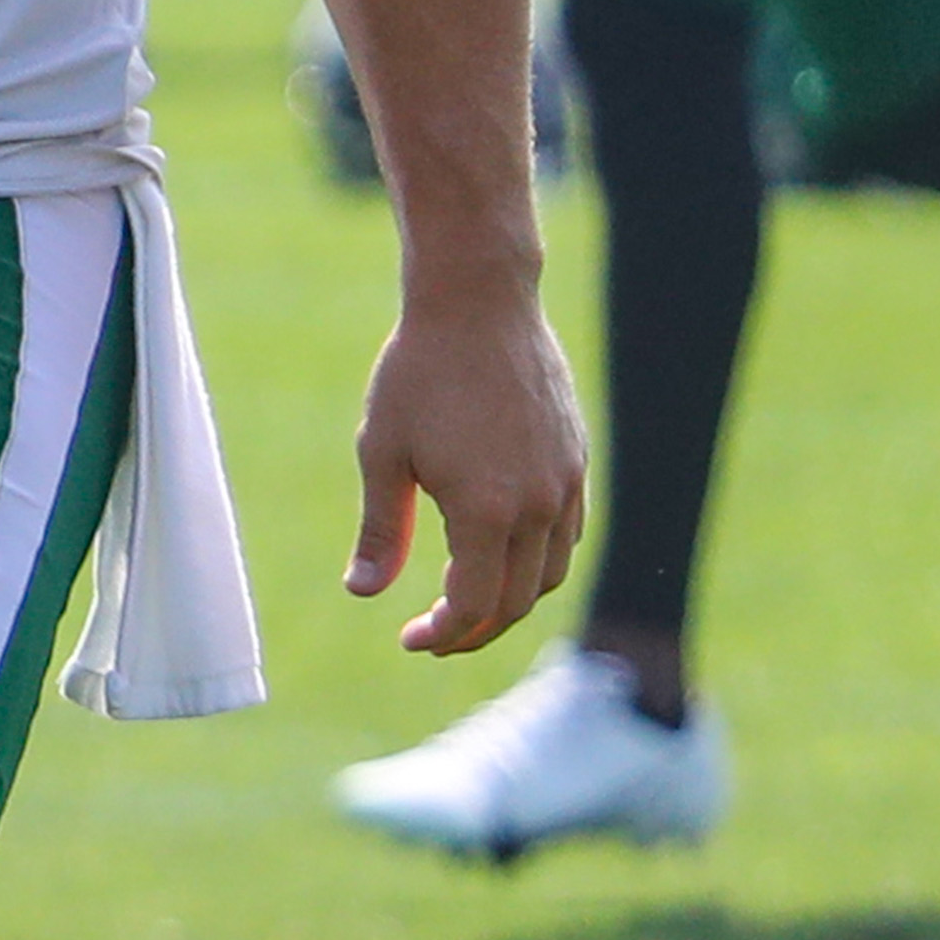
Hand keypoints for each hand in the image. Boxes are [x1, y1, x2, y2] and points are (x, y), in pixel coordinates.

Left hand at [346, 287, 586, 653]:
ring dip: (512, 600)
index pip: (474, 606)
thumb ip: (381, 530)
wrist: (478, 300)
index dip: (443, 634)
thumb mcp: (383, 450)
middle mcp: (539, 506)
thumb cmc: (419, 371)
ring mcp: (566, 482)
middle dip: (475, 629)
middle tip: (434, 632)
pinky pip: (569, 533)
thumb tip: (363, 592)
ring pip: (550, 573)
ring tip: (468, 599)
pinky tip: (503, 550)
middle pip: (517, 602)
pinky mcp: (577, 458)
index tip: (411, 638)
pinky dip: (539, 559)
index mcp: (487, 511)